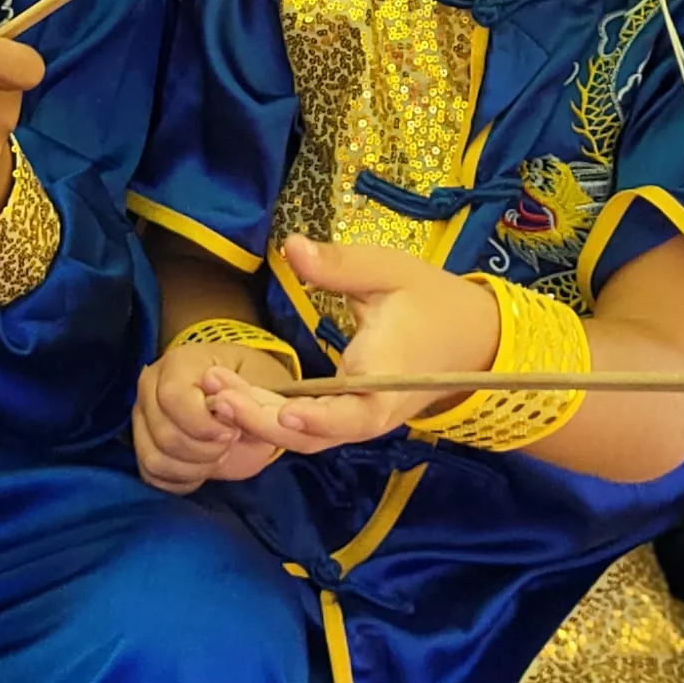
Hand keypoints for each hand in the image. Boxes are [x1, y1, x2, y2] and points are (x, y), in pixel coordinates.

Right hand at [132, 336, 295, 493]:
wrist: (238, 401)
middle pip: (164, 435)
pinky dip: (182, 480)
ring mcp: (141, 418)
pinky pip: (152, 475)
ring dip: (195, 468)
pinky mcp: (141, 446)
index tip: (233, 431)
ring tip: (218, 454)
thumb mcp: (261, 382)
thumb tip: (221, 403)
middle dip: (205, 450)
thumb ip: (245, 393)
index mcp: (178, 364)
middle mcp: (150, 387)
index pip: (173, 397)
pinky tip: (203, 466)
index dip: (204, 424)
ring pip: (155, 459)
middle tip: (230, 442)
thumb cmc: (249, 388)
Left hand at [209, 239, 500, 455]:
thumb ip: (340, 265)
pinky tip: (233, 397)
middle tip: (213, 389)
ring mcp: (359, 420)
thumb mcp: (390, 271)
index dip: (321, 418)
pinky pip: (308, 428)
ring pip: (305, 436)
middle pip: (314, 433)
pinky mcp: (348, 417)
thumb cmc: (430, 301)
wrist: (471, 337)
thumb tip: (291, 246)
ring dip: (259, 419)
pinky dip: (270, 418)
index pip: (354, 413)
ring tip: (212, 390)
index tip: (286, 411)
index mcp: (387, 378)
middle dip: (261, 417)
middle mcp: (371, 411)